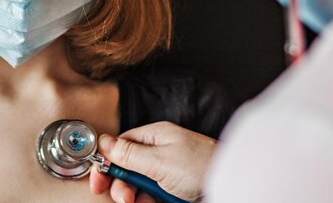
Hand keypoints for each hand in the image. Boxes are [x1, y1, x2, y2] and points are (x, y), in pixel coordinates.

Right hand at [89, 122, 216, 202]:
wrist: (232, 185)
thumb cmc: (201, 167)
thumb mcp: (159, 160)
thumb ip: (129, 153)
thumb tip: (104, 142)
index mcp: (155, 137)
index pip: (121, 146)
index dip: (108, 163)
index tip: (99, 181)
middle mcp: (160, 152)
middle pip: (128, 169)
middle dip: (122, 185)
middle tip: (125, 198)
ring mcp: (168, 172)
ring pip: (139, 186)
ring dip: (136, 197)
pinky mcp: (175, 190)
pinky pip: (153, 197)